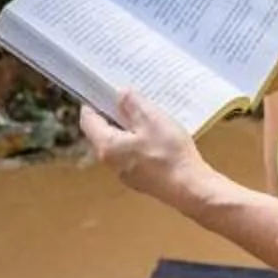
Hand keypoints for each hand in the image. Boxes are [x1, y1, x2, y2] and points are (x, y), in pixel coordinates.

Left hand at [78, 89, 206, 208]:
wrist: (190, 189)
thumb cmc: (168, 152)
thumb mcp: (151, 119)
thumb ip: (132, 104)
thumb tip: (119, 94)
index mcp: (107, 146)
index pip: (88, 121)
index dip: (93, 102)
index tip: (103, 88)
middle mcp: (111, 163)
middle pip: (103, 133)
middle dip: (113, 113)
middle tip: (128, 96)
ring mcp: (126, 174)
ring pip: (119, 144)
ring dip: (128, 128)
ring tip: (145, 112)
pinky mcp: (141, 179)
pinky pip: (132, 155)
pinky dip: (138, 142)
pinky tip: (156, 135)